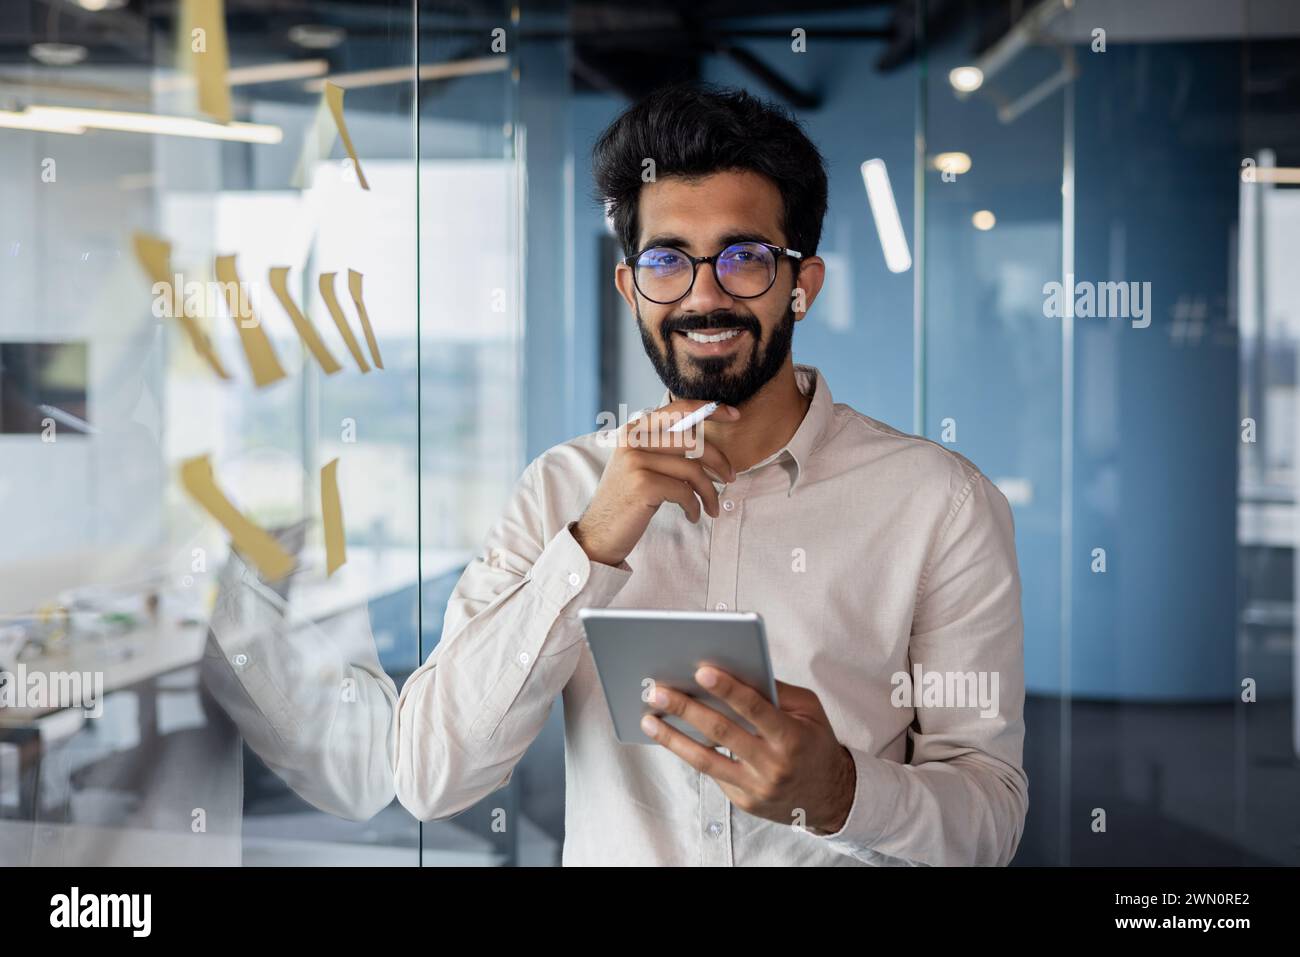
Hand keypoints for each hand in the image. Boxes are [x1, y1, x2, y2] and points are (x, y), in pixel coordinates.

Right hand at [573, 400, 738, 566]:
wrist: (599, 534)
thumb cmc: (629, 500)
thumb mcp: (642, 466)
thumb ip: (665, 449)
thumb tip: (708, 446)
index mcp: (634, 429)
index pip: (678, 409)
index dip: (709, 408)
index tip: (735, 414)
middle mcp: (632, 439)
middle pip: (693, 441)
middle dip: (719, 461)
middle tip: (731, 479)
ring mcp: (635, 460)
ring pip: (693, 470)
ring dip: (709, 492)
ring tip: (712, 508)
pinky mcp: (642, 483)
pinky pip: (685, 491)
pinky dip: (694, 507)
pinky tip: (692, 516)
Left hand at [640, 667, 856, 834]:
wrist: (830, 796)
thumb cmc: (814, 742)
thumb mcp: (809, 710)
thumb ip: (776, 691)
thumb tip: (736, 668)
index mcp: (791, 737)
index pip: (756, 709)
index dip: (729, 689)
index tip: (702, 671)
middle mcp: (773, 765)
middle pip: (722, 732)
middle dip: (686, 709)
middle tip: (658, 691)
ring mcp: (756, 787)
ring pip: (706, 760)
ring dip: (672, 738)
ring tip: (648, 719)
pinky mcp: (743, 801)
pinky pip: (713, 773)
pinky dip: (690, 752)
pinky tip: (670, 736)